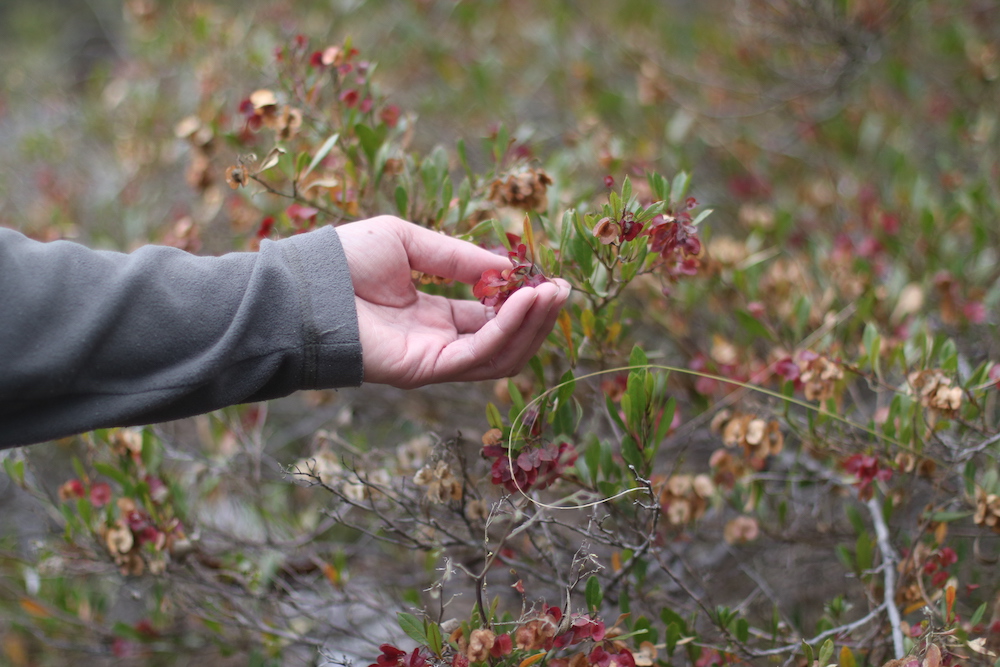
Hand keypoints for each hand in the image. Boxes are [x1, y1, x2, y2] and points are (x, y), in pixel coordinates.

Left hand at [336, 216, 569, 387]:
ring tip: (554, 292)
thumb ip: (456, 258)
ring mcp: (433, 359)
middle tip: (563, 288)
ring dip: (533, 324)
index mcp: (433, 315)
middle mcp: (438, 341)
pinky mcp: (427, 369)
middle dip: (537, 315)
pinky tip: (528, 300)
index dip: (522, 299)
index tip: (549, 279)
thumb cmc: (344, 261)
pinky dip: (510, 329)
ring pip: (501, 353)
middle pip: (504, 339)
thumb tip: (502, 268)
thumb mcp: (410, 243)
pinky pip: (481, 353)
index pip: (490, 316)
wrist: (303, 287)